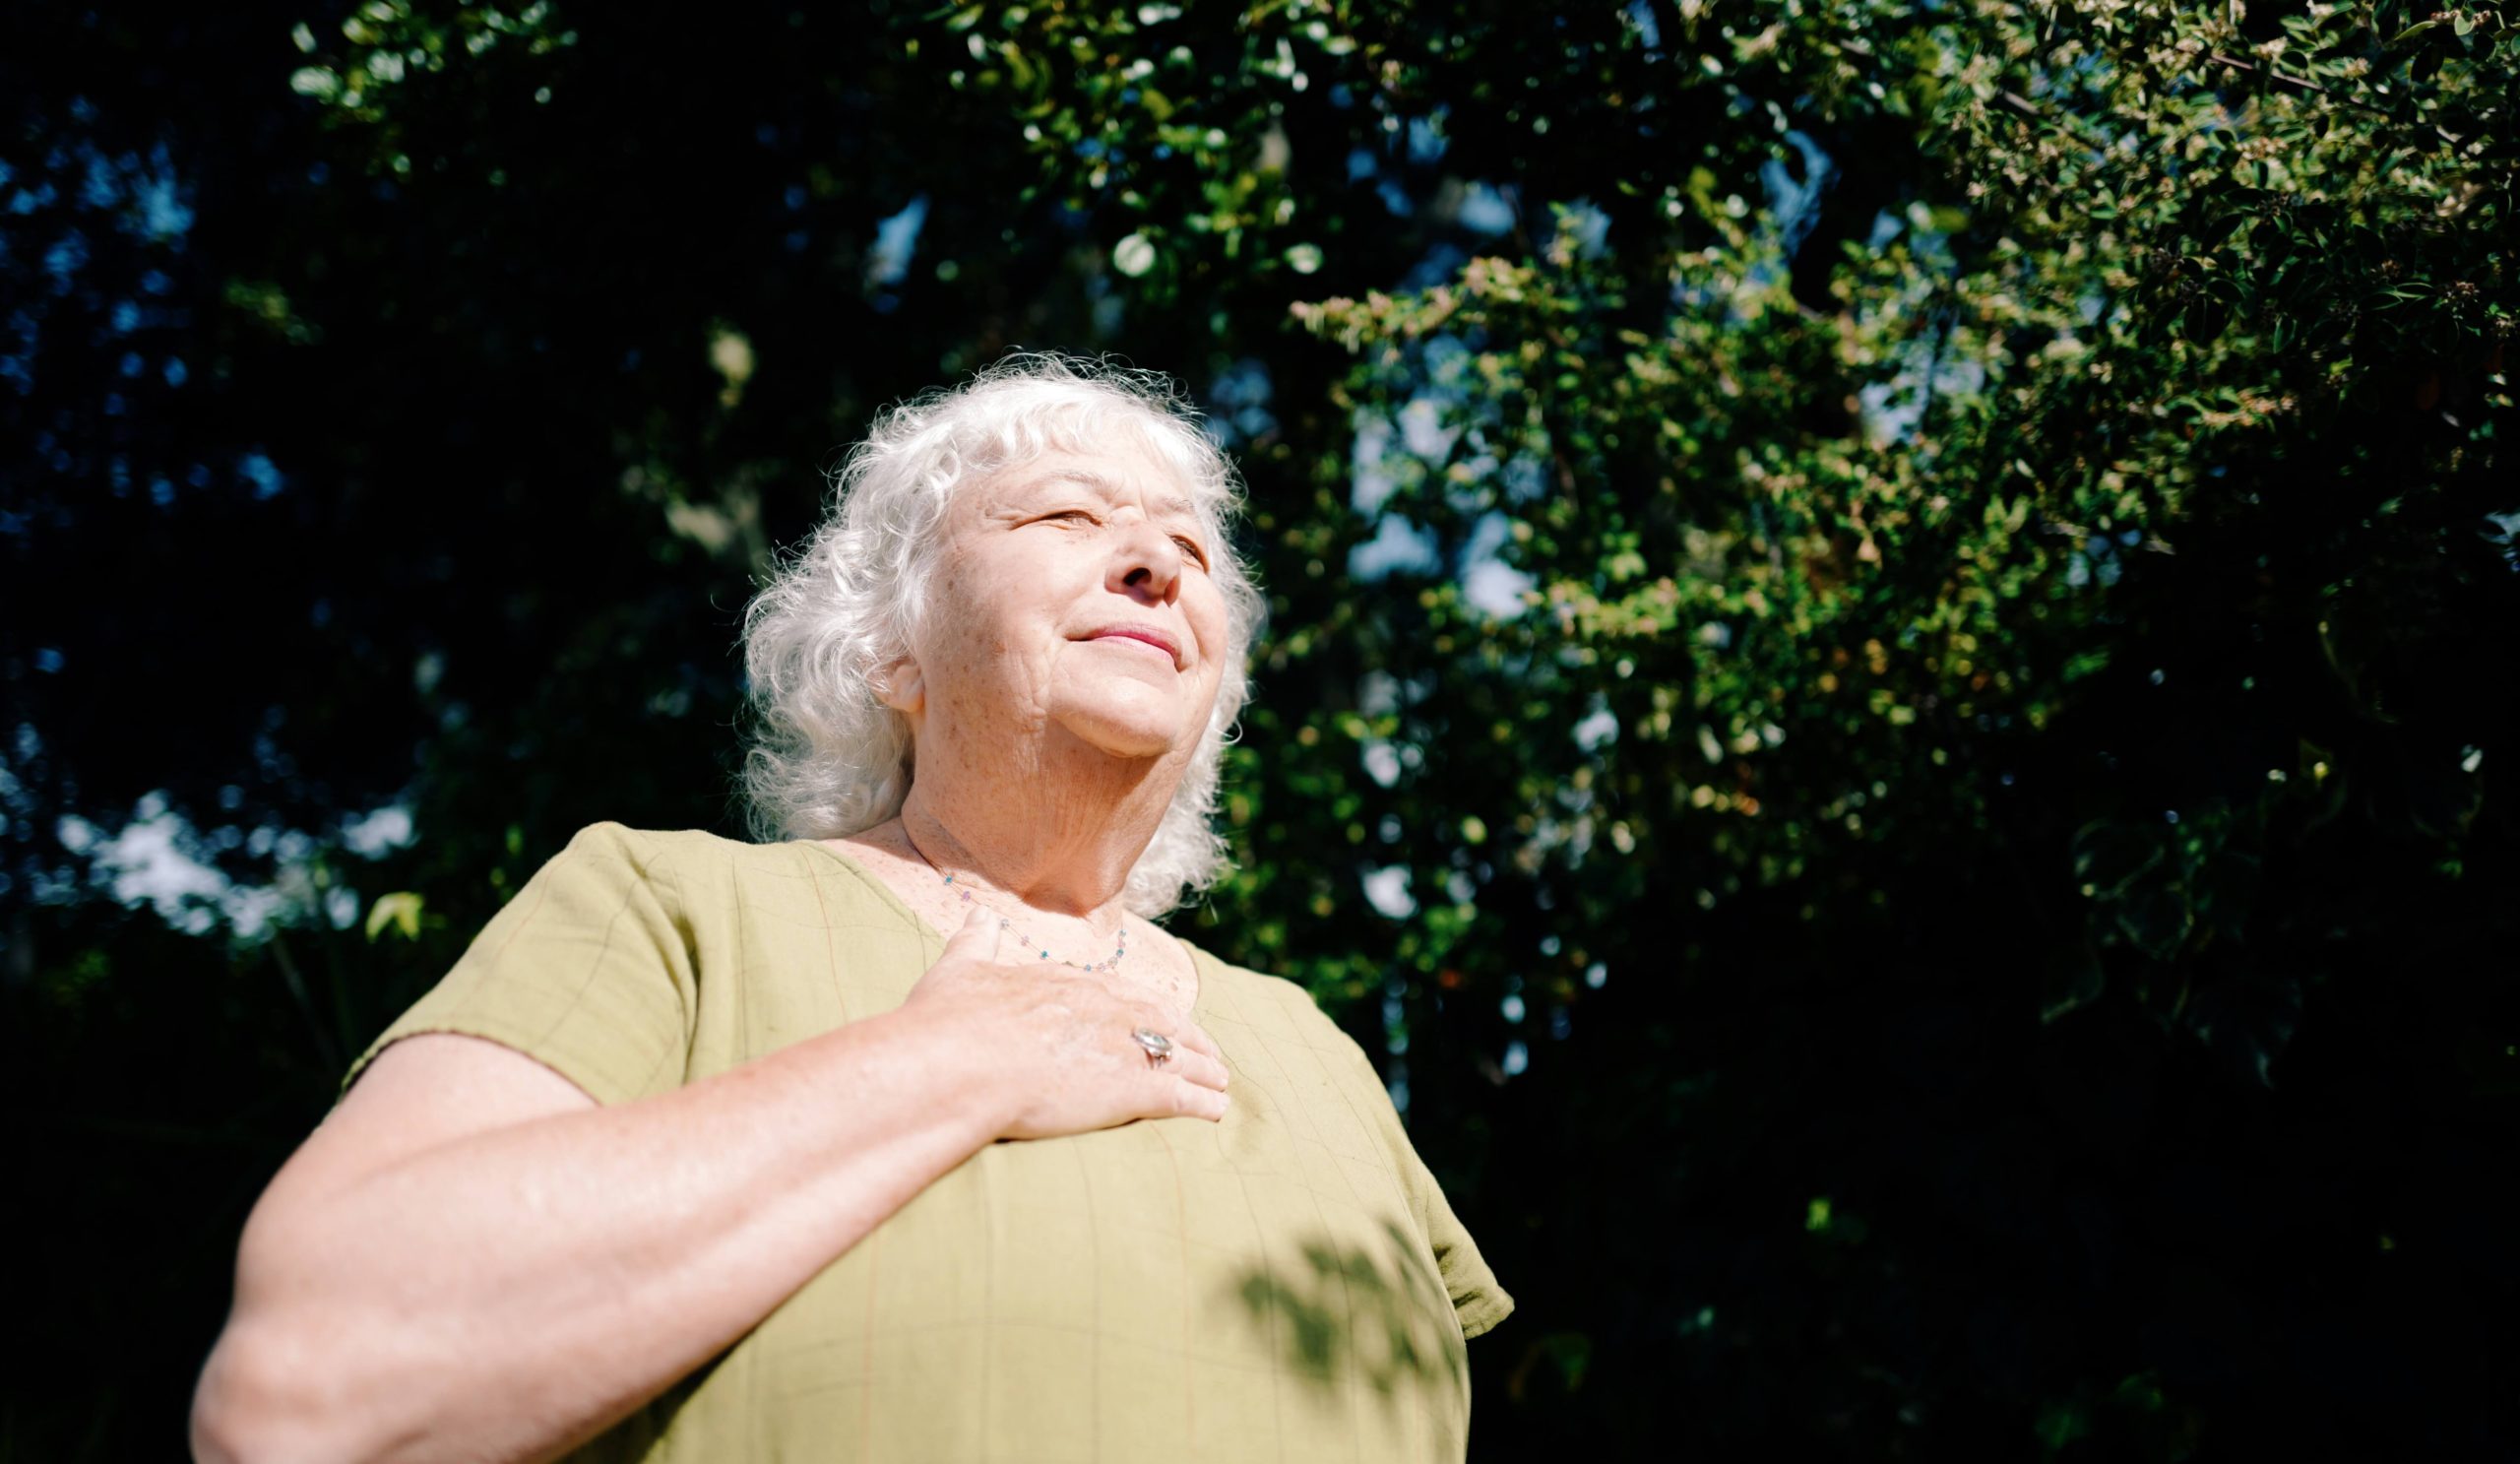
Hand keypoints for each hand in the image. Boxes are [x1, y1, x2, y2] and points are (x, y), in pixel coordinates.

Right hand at [899, 907, 1231, 1139]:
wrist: (958, 1064)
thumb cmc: (951, 1022)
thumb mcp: (959, 970)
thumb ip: (975, 944)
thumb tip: (978, 918)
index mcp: (1069, 983)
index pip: (1123, 992)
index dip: (1145, 1007)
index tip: (1160, 1016)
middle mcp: (1105, 1009)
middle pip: (1162, 1019)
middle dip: (1189, 1036)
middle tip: (1207, 1051)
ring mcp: (1121, 1047)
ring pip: (1178, 1055)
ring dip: (1204, 1070)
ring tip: (1221, 1083)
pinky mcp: (1129, 1089)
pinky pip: (1179, 1096)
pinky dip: (1203, 1103)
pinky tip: (1217, 1112)